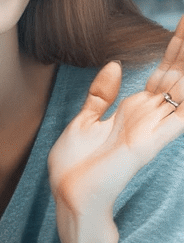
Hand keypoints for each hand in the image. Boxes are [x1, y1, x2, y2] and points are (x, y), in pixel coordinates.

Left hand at [48, 17, 183, 223]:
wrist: (69, 195)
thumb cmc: (75, 164)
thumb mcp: (85, 119)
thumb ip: (102, 94)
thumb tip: (117, 65)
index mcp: (133, 108)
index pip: (163, 70)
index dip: (176, 47)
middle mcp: (149, 114)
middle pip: (178, 72)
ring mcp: (153, 127)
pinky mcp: (151, 141)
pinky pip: (182, 116)